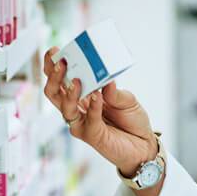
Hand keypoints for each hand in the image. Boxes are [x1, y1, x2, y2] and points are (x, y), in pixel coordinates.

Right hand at [42, 47, 157, 175]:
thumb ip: (115, 91)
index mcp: (82, 97)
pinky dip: (92, 107)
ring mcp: (81, 123)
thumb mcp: (127, 99)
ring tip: (76, 79)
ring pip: (64, 108)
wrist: (144, 144)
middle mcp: (77, 110)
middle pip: (54, 93)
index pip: (61, 80)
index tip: (53, 51)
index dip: (53, 67)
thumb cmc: (132, 120)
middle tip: (60, 61)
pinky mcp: (91, 136)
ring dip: (69, 92)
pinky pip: (88, 120)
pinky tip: (97, 96)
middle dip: (53, 77)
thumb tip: (106, 81)